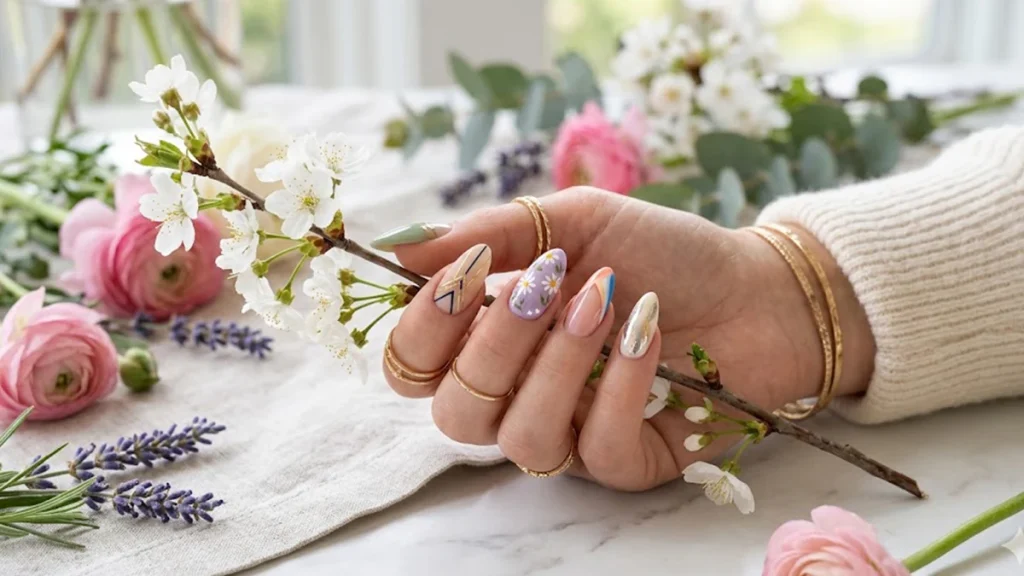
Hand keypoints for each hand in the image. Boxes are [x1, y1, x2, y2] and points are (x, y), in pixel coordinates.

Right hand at [377, 187, 873, 490]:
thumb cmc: (661, 252)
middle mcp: (520, 395)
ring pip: (521, 441)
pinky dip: (619, 384)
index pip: (415, 367)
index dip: (423, 330)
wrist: (757, 286)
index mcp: (493, 339)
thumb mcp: (574, 221)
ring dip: (559, 363)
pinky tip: (647, 332)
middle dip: (493, 345)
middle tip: (544, 284)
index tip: (467, 274)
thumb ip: (490, 234)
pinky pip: (595, 450)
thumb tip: (401, 248)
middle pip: (455, 414)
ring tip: (606, 300)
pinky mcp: (625, 463)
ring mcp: (571, 434)